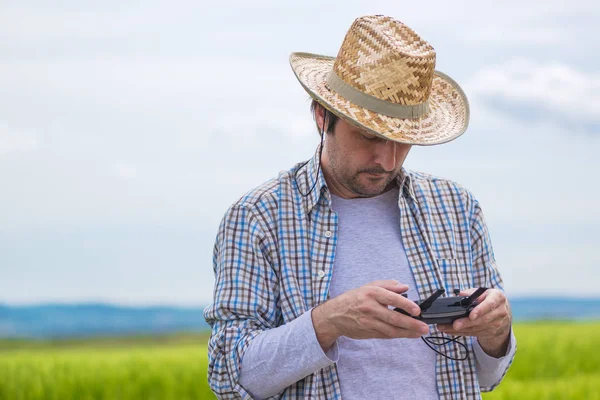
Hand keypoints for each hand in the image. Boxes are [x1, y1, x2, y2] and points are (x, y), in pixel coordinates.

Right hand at [312, 280, 429, 350]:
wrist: (335, 315)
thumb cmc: (354, 298)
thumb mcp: (369, 286)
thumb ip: (388, 285)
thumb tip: (405, 287)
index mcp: (371, 293)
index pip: (391, 298)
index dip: (406, 304)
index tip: (417, 310)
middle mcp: (370, 308)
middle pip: (393, 317)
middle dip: (411, 323)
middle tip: (424, 327)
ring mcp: (369, 322)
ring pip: (391, 329)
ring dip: (408, 332)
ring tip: (420, 333)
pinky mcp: (369, 332)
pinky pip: (386, 335)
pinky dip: (399, 335)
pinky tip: (409, 334)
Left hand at [437, 288, 511, 357]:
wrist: (503, 312)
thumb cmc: (489, 299)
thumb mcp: (483, 292)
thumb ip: (471, 292)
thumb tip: (460, 294)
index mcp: (498, 298)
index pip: (489, 304)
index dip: (480, 310)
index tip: (471, 316)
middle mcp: (500, 311)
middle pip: (482, 319)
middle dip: (467, 323)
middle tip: (454, 325)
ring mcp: (497, 323)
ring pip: (477, 328)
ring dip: (461, 329)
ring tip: (446, 327)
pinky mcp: (491, 332)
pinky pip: (475, 333)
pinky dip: (462, 332)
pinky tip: (451, 331)